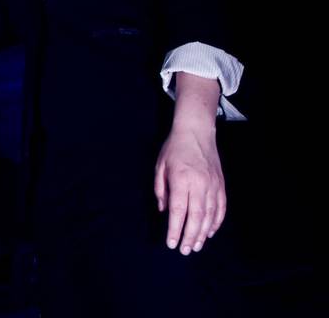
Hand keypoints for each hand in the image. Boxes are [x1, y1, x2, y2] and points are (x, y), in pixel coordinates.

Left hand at [154, 121, 225, 255]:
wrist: (196, 132)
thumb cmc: (174, 149)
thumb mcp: (160, 167)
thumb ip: (161, 190)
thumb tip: (164, 212)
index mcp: (181, 179)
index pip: (178, 210)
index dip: (175, 228)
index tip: (170, 243)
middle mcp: (199, 184)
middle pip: (196, 216)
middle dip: (190, 236)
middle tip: (185, 250)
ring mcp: (213, 184)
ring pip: (210, 214)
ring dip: (203, 233)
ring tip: (196, 246)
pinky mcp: (221, 184)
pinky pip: (221, 207)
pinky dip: (216, 222)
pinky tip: (210, 232)